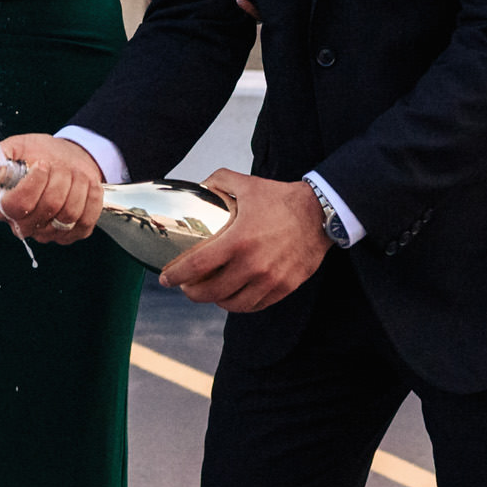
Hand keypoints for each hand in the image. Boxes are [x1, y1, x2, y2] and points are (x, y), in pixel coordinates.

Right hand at [0, 132, 104, 243]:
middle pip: (47, 207)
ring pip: (69, 214)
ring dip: (76, 185)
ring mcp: (50, 233)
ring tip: (73, 172)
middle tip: (60, 164)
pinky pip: (86, 220)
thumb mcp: (15, 147)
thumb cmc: (38, 154)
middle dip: (59, 178)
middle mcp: (25, 225)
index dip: (33, 183)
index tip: (43, 163)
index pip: (17, 205)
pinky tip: (86, 185)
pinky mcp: (74, 234)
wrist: (66, 160)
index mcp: (5, 207)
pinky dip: (91, 198)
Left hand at [157, 169, 330, 312]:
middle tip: (186, 286)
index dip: (176, 276)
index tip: (166, 278)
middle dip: (191, 292)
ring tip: (209, 291)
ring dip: (215, 301)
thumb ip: (220, 180)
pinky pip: (254, 306)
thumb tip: (200, 185)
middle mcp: (252, 265)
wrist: (320, 214)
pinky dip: (239, 304)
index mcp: (238, 241)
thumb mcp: (248, 184)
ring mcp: (269, 280)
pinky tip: (233, 296)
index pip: (197, 267)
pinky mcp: (283, 288)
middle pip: (210, 293)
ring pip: (231, 304)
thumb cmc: (282, 199)